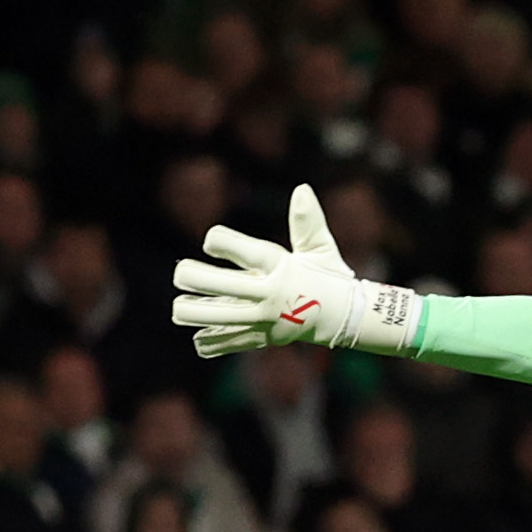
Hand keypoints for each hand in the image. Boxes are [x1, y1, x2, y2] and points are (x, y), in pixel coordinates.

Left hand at [171, 183, 421, 356]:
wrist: (348, 320)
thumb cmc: (328, 279)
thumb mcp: (319, 249)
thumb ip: (307, 221)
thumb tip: (302, 189)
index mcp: (278, 266)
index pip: (233, 246)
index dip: (216, 241)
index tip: (213, 244)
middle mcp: (268, 293)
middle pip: (209, 282)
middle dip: (187, 276)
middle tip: (184, 275)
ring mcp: (263, 319)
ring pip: (209, 316)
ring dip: (188, 310)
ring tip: (184, 306)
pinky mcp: (262, 338)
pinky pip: (223, 342)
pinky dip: (207, 341)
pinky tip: (203, 333)